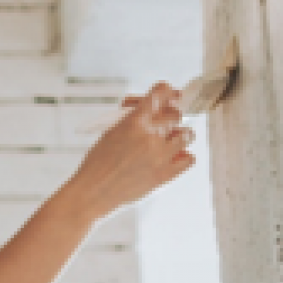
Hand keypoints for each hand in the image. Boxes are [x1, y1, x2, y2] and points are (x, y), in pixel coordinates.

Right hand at [75, 82, 193, 210]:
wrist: (94, 192)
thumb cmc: (97, 163)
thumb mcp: (110, 131)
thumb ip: (132, 119)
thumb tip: (149, 112)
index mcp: (134, 122)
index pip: (160, 93)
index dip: (165, 90)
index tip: (166, 92)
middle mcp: (150, 136)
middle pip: (176, 114)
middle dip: (170, 114)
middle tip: (164, 120)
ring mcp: (160, 156)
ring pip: (187, 135)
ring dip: (180, 134)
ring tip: (171, 139)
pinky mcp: (165, 175)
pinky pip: (189, 159)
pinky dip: (184, 155)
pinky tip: (175, 156)